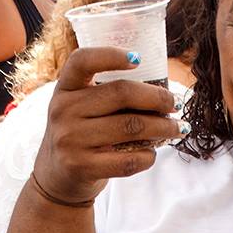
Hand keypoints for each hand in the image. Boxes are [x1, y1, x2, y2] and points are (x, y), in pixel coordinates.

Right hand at [31, 48, 184, 205]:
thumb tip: (163, 92)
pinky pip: (128, 160)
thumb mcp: (80, 108)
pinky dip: (149, 156)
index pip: (82, 60)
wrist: (56, 178)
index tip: (139, 58)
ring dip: (163, 127)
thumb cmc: (80, 134)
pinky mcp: (81, 167)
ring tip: (177, 128)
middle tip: (175, 104)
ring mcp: (70, 139)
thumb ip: (107, 95)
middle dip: (158, 98)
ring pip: (132, 126)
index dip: (111, 55)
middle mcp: (63, 110)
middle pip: (122, 93)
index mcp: (65, 88)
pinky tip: (153, 153)